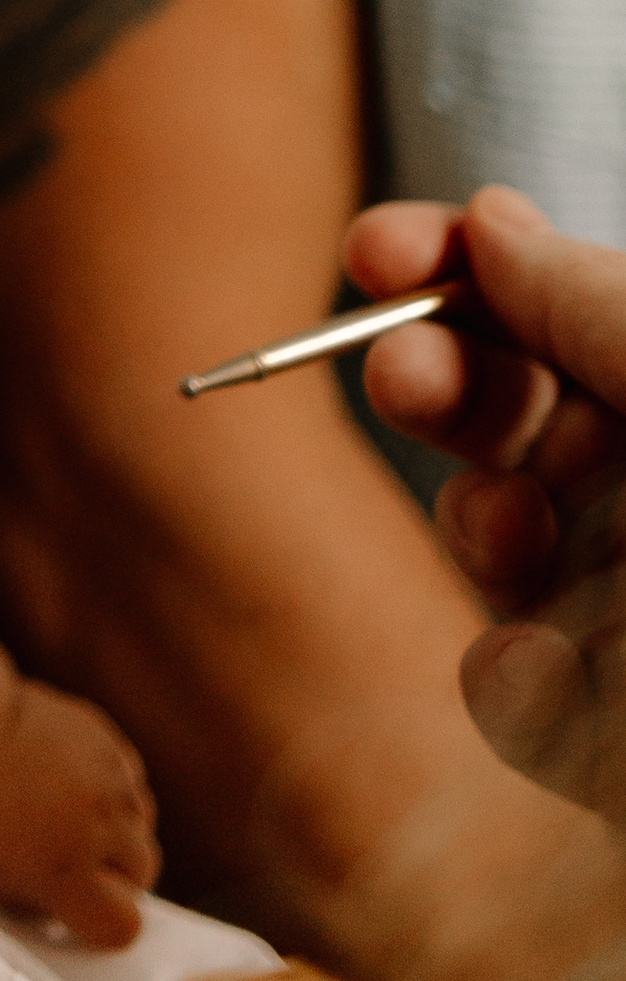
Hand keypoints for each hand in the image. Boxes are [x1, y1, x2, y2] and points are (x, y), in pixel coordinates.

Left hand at [0, 680, 158, 950]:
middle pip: (141, 874)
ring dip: (116, 834)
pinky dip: (113, 791)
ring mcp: (109, 779)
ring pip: (141, 826)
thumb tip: (65, 910)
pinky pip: (130, 781)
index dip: (100, 926)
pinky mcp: (107, 741)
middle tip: (75, 867)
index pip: (123, 927)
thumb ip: (37, 901)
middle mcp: (100, 826)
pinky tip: (76, 786)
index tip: (77, 914)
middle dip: (113, 880)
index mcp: (67, 872)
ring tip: (72, 822)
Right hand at [358, 186, 625, 827]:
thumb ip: (601, 306)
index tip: (379, 254)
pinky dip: (516, 684)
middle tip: (399, 376)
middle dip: (446, 384)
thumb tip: (492, 226)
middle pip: (525, 412)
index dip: (469, 270)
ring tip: (509, 534)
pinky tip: (554, 681)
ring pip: (507, 545)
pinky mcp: (616, 754)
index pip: (576, 308)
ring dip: (482, 522)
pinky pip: (521, 695)